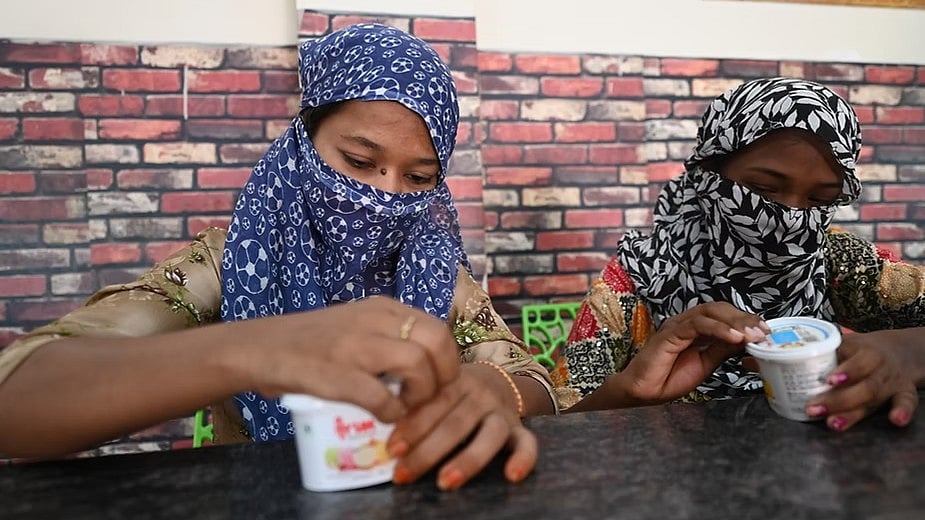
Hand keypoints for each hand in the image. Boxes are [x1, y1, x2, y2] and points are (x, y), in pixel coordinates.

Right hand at [224, 296, 459, 423]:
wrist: (257, 348)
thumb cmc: (308, 343)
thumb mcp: (355, 325)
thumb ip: (386, 336)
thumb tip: (423, 368)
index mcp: (381, 308)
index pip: (437, 328)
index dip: (448, 361)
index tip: (438, 383)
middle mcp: (373, 320)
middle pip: (437, 341)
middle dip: (444, 376)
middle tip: (430, 398)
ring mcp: (355, 345)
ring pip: (418, 364)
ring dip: (421, 395)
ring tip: (406, 408)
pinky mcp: (337, 374)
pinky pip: (383, 397)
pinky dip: (392, 412)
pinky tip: (384, 418)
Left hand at [386, 363, 536, 489]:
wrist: (495, 377)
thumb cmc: (452, 392)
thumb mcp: (435, 389)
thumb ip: (416, 406)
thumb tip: (382, 439)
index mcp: (453, 382)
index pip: (432, 403)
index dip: (412, 427)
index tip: (391, 449)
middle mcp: (479, 394)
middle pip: (455, 423)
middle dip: (427, 451)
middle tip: (403, 474)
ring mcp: (502, 411)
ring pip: (490, 434)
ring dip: (467, 459)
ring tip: (445, 482)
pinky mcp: (520, 427)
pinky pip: (528, 442)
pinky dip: (524, 458)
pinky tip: (512, 476)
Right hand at [607, 302, 767, 405]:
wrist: (643, 392)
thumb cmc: (668, 379)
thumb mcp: (705, 364)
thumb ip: (721, 350)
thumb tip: (744, 341)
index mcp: (694, 328)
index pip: (723, 314)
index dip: (744, 319)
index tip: (764, 331)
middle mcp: (685, 322)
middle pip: (718, 308)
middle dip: (743, 318)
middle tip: (762, 332)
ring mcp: (677, 326)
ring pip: (709, 312)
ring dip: (734, 322)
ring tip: (751, 335)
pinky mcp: (670, 333)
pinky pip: (696, 325)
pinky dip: (718, 329)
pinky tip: (733, 338)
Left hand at [806, 329, 921, 430]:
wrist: (897, 351)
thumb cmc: (860, 350)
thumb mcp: (844, 345)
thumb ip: (823, 354)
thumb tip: (783, 362)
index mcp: (867, 353)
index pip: (858, 363)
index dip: (847, 372)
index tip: (829, 381)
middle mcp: (881, 369)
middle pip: (864, 387)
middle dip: (838, 401)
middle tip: (813, 409)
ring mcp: (892, 384)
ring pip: (874, 400)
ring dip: (853, 415)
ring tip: (833, 424)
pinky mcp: (903, 394)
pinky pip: (907, 403)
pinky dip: (903, 412)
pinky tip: (896, 421)